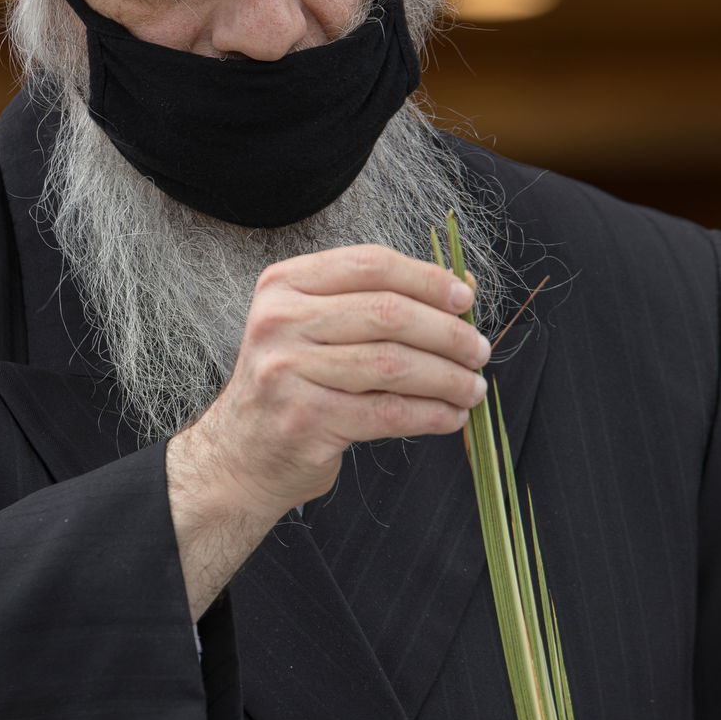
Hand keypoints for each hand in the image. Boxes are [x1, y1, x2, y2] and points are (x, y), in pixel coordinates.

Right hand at [173, 243, 489, 522]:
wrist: (241, 455)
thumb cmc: (293, 383)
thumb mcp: (318, 329)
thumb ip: (379, 301)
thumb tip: (462, 289)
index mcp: (284, 284)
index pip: (370, 264)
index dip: (427, 279)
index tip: (465, 299)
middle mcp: (280, 322)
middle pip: (388, 313)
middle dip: (448, 332)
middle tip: (479, 350)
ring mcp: (287, 371)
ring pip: (393, 365)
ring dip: (448, 378)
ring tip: (474, 388)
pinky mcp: (305, 421)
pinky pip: (388, 412)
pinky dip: (431, 414)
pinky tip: (452, 416)